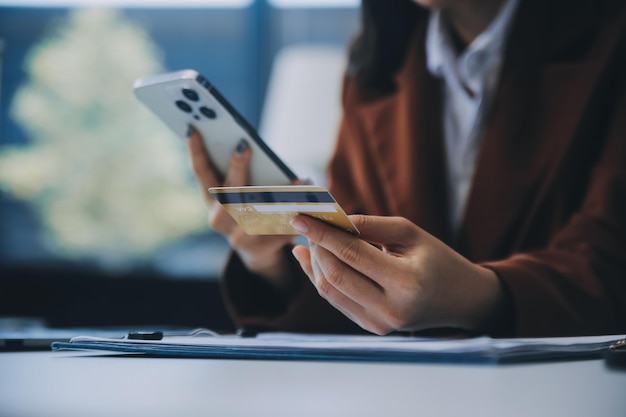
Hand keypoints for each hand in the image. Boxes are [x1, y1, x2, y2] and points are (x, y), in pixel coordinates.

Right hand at [186, 128, 295, 290]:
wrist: (257, 249)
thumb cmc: (249, 208)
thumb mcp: (238, 193)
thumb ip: (239, 171)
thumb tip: (244, 142)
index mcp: (211, 200)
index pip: (201, 172)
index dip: (196, 151)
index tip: (194, 129)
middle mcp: (220, 218)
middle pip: (228, 191)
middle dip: (235, 167)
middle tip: (243, 145)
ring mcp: (238, 235)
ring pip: (258, 210)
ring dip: (277, 193)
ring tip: (295, 180)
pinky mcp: (260, 246)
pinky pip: (279, 225)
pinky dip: (294, 210)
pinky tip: (307, 197)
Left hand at [290, 214, 505, 334]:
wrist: (461, 300)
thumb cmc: (438, 260)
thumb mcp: (411, 233)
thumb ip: (370, 225)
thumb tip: (331, 220)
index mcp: (406, 283)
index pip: (351, 254)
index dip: (322, 233)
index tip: (300, 216)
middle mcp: (391, 309)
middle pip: (335, 275)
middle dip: (316, 246)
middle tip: (309, 225)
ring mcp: (380, 324)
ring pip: (330, 291)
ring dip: (315, 262)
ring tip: (311, 239)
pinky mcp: (372, 328)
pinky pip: (337, 301)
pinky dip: (321, 278)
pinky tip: (312, 259)